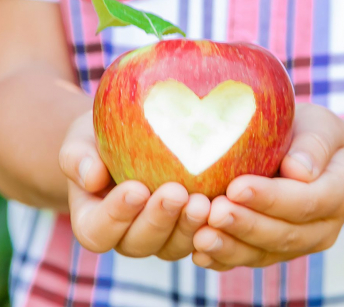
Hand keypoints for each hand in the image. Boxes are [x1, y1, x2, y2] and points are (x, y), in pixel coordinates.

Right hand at [59, 111, 209, 259]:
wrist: (129, 142)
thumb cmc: (101, 142)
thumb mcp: (81, 140)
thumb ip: (77, 158)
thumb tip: (90, 177)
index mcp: (95, 221)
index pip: (98, 231)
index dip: (115, 216)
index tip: (135, 189)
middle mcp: (126, 234)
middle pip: (138, 243)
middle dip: (158, 221)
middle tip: (175, 193)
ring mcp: (159, 235)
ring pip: (172, 246)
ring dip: (188, 227)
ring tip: (203, 201)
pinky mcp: (184, 227)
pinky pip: (198, 237)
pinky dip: (211, 226)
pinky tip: (222, 202)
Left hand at [192, 104, 343, 270]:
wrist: (311, 162)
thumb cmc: (309, 137)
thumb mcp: (320, 127)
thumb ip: (314, 145)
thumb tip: (298, 170)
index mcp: (337, 193)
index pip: (307, 201)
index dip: (271, 198)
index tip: (236, 187)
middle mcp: (320, 227)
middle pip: (283, 234)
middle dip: (245, 225)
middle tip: (214, 212)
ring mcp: (295, 243)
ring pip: (262, 253)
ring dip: (230, 247)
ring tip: (201, 237)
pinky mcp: (271, 249)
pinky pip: (248, 259)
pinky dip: (223, 258)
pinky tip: (200, 252)